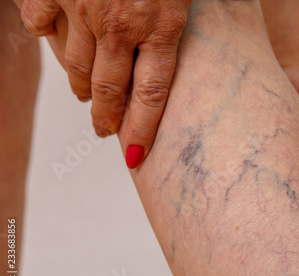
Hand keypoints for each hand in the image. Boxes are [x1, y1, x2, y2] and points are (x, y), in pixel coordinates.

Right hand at [20, 0, 191, 168]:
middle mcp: (120, 25)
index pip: (152, 95)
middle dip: (106, 116)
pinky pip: (39, 20)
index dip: (141, 129)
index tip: (136, 156)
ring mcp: (84, 8)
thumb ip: (176, 27)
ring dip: (80, 85)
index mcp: (161, 26)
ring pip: (77, 65)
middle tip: (105, 130)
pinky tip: (50, 36)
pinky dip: (43, 31)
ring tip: (84, 96)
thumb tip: (174, 56)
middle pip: (109, 89)